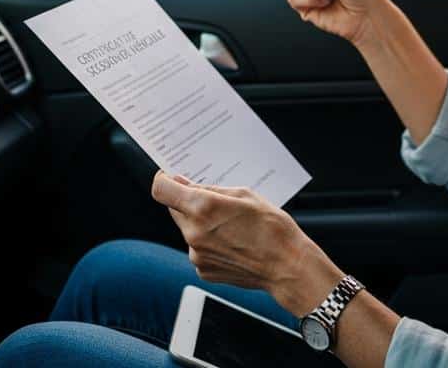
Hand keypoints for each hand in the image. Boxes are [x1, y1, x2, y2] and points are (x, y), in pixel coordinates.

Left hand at [150, 171, 344, 314]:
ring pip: (188, 230)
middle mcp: (194, 232)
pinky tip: (232, 244)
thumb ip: (209, 189)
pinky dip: (209, 243)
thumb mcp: (244, 195)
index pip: (161, 190)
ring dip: (201, 224)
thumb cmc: (272, 228)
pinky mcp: (202, 270)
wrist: (286, 266)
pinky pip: (197, 249)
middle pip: (175, 209)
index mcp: (203, 208)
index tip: (169, 178)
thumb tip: (184, 185)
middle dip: (189, 203)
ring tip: (232, 228)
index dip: (163, 180)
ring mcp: (196, 254)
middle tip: (216, 205)